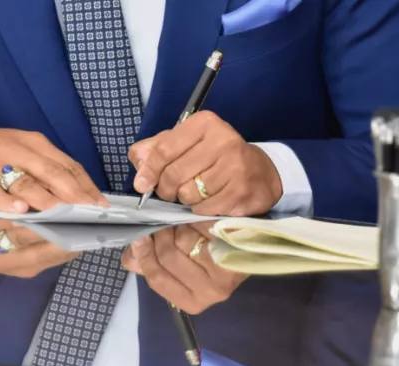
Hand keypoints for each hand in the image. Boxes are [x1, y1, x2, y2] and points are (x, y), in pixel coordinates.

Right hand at [0, 114, 107, 212]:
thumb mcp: (26, 151)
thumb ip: (53, 170)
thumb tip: (86, 194)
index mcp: (34, 144)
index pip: (68, 166)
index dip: (87, 187)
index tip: (104, 206)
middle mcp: (16, 151)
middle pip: (51, 173)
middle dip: (73, 196)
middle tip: (91, 216)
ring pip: (22, 182)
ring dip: (44, 199)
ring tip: (64, 216)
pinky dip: (5, 202)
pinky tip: (20, 212)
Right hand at [122, 223, 247, 313]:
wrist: (250, 249)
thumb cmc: (209, 259)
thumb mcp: (180, 267)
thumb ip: (151, 264)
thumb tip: (130, 258)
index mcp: (191, 303)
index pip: (157, 278)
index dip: (145, 255)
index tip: (140, 237)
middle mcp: (208, 294)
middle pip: (167, 256)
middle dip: (160, 236)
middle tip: (162, 224)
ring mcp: (223, 275)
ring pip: (182, 240)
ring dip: (177, 225)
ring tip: (182, 222)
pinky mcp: (234, 252)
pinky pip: (201, 229)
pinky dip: (194, 220)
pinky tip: (197, 219)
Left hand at [129, 111, 282, 216]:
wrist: (259, 172)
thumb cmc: (215, 157)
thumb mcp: (185, 144)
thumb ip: (157, 149)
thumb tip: (139, 162)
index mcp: (204, 124)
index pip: (165, 149)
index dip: (149, 170)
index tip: (141, 185)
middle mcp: (222, 140)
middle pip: (174, 174)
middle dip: (166, 189)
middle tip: (171, 192)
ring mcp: (234, 166)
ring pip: (188, 193)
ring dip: (185, 199)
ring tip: (195, 193)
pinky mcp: (241, 190)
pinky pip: (204, 208)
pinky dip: (201, 209)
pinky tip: (210, 200)